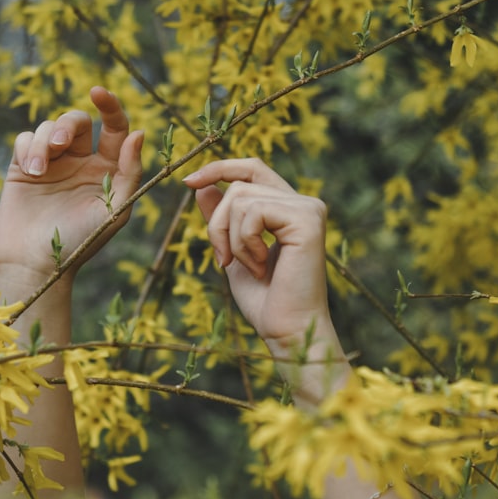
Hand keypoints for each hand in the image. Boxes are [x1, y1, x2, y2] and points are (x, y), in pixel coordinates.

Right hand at [0, 87, 143, 284]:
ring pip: (48, 127)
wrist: (36, 263)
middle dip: (66, 125)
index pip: (114, 128)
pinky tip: (30, 170)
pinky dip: (27, 147)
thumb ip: (130, 171)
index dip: (110, 106)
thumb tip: (137, 133)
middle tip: (59, 146)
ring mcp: (51, 164)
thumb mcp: (115, 209)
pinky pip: (25, 139)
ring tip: (39, 168)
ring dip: (43, 140)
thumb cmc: (81, 242)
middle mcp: (80, 162)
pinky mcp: (22, 168)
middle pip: (76, 121)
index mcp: (107, 169)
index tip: (99, 93)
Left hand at [183, 158, 331, 347]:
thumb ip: (221, 218)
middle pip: (237, 187)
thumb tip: (201, 186)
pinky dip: (244, 243)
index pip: (251, 169)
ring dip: (231, 239)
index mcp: (289, 207)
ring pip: (240, 199)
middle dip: (217, 223)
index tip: (188, 183)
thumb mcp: (232, 251)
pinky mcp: (307, 219)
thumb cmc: (264, 299)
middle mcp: (303, 203)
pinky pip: (253, 213)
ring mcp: (308, 209)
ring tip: (249, 268)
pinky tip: (260, 268)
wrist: (286, 330)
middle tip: (222, 261)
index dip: (219, 169)